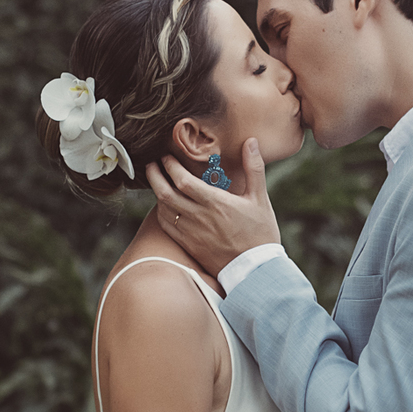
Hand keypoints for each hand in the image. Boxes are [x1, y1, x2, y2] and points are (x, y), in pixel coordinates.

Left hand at [146, 138, 280, 276]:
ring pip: (164, 209)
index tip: (167, 157)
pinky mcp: (188, 245)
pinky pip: (167, 226)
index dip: (170, 166)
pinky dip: (161, 212)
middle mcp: (199, 217)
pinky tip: (164, 205)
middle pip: (166, 193)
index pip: (183, 180)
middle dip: (155, 175)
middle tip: (152, 165)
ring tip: (157, 181)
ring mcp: (191, 233)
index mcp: (216, 203)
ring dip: (157, 193)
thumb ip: (253, 168)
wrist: (255, 270)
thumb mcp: (260, 199)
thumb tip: (250, 141)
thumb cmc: (260, 234)